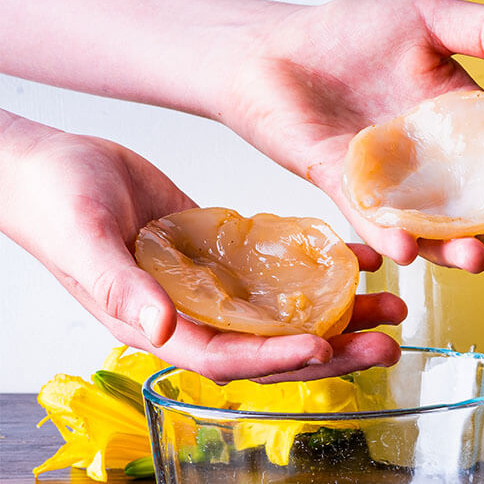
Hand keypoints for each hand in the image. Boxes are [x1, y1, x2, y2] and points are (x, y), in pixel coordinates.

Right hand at [0, 111, 405, 381]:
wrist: (53, 164)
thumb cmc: (52, 202)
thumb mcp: (81, 239)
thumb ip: (118, 287)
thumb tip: (162, 330)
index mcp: (159, 324)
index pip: (228, 357)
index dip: (275, 358)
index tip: (322, 346)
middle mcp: (195, 313)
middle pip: (273, 344)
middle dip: (331, 347)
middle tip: (385, 340)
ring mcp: (215, 283)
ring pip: (287, 310)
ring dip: (340, 310)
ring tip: (392, 303)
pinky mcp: (226, 251)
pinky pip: (280, 268)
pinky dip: (319, 265)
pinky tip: (356, 256)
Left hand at [221, 0, 483, 273]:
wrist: (275, 47)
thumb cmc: (347, 34)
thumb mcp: (429, 20)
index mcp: (459, 128)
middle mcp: (430, 166)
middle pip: (480, 211)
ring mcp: (390, 185)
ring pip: (433, 232)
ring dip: (456, 250)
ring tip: (476, 258)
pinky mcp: (346, 191)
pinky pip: (373, 222)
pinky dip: (391, 238)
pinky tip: (407, 247)